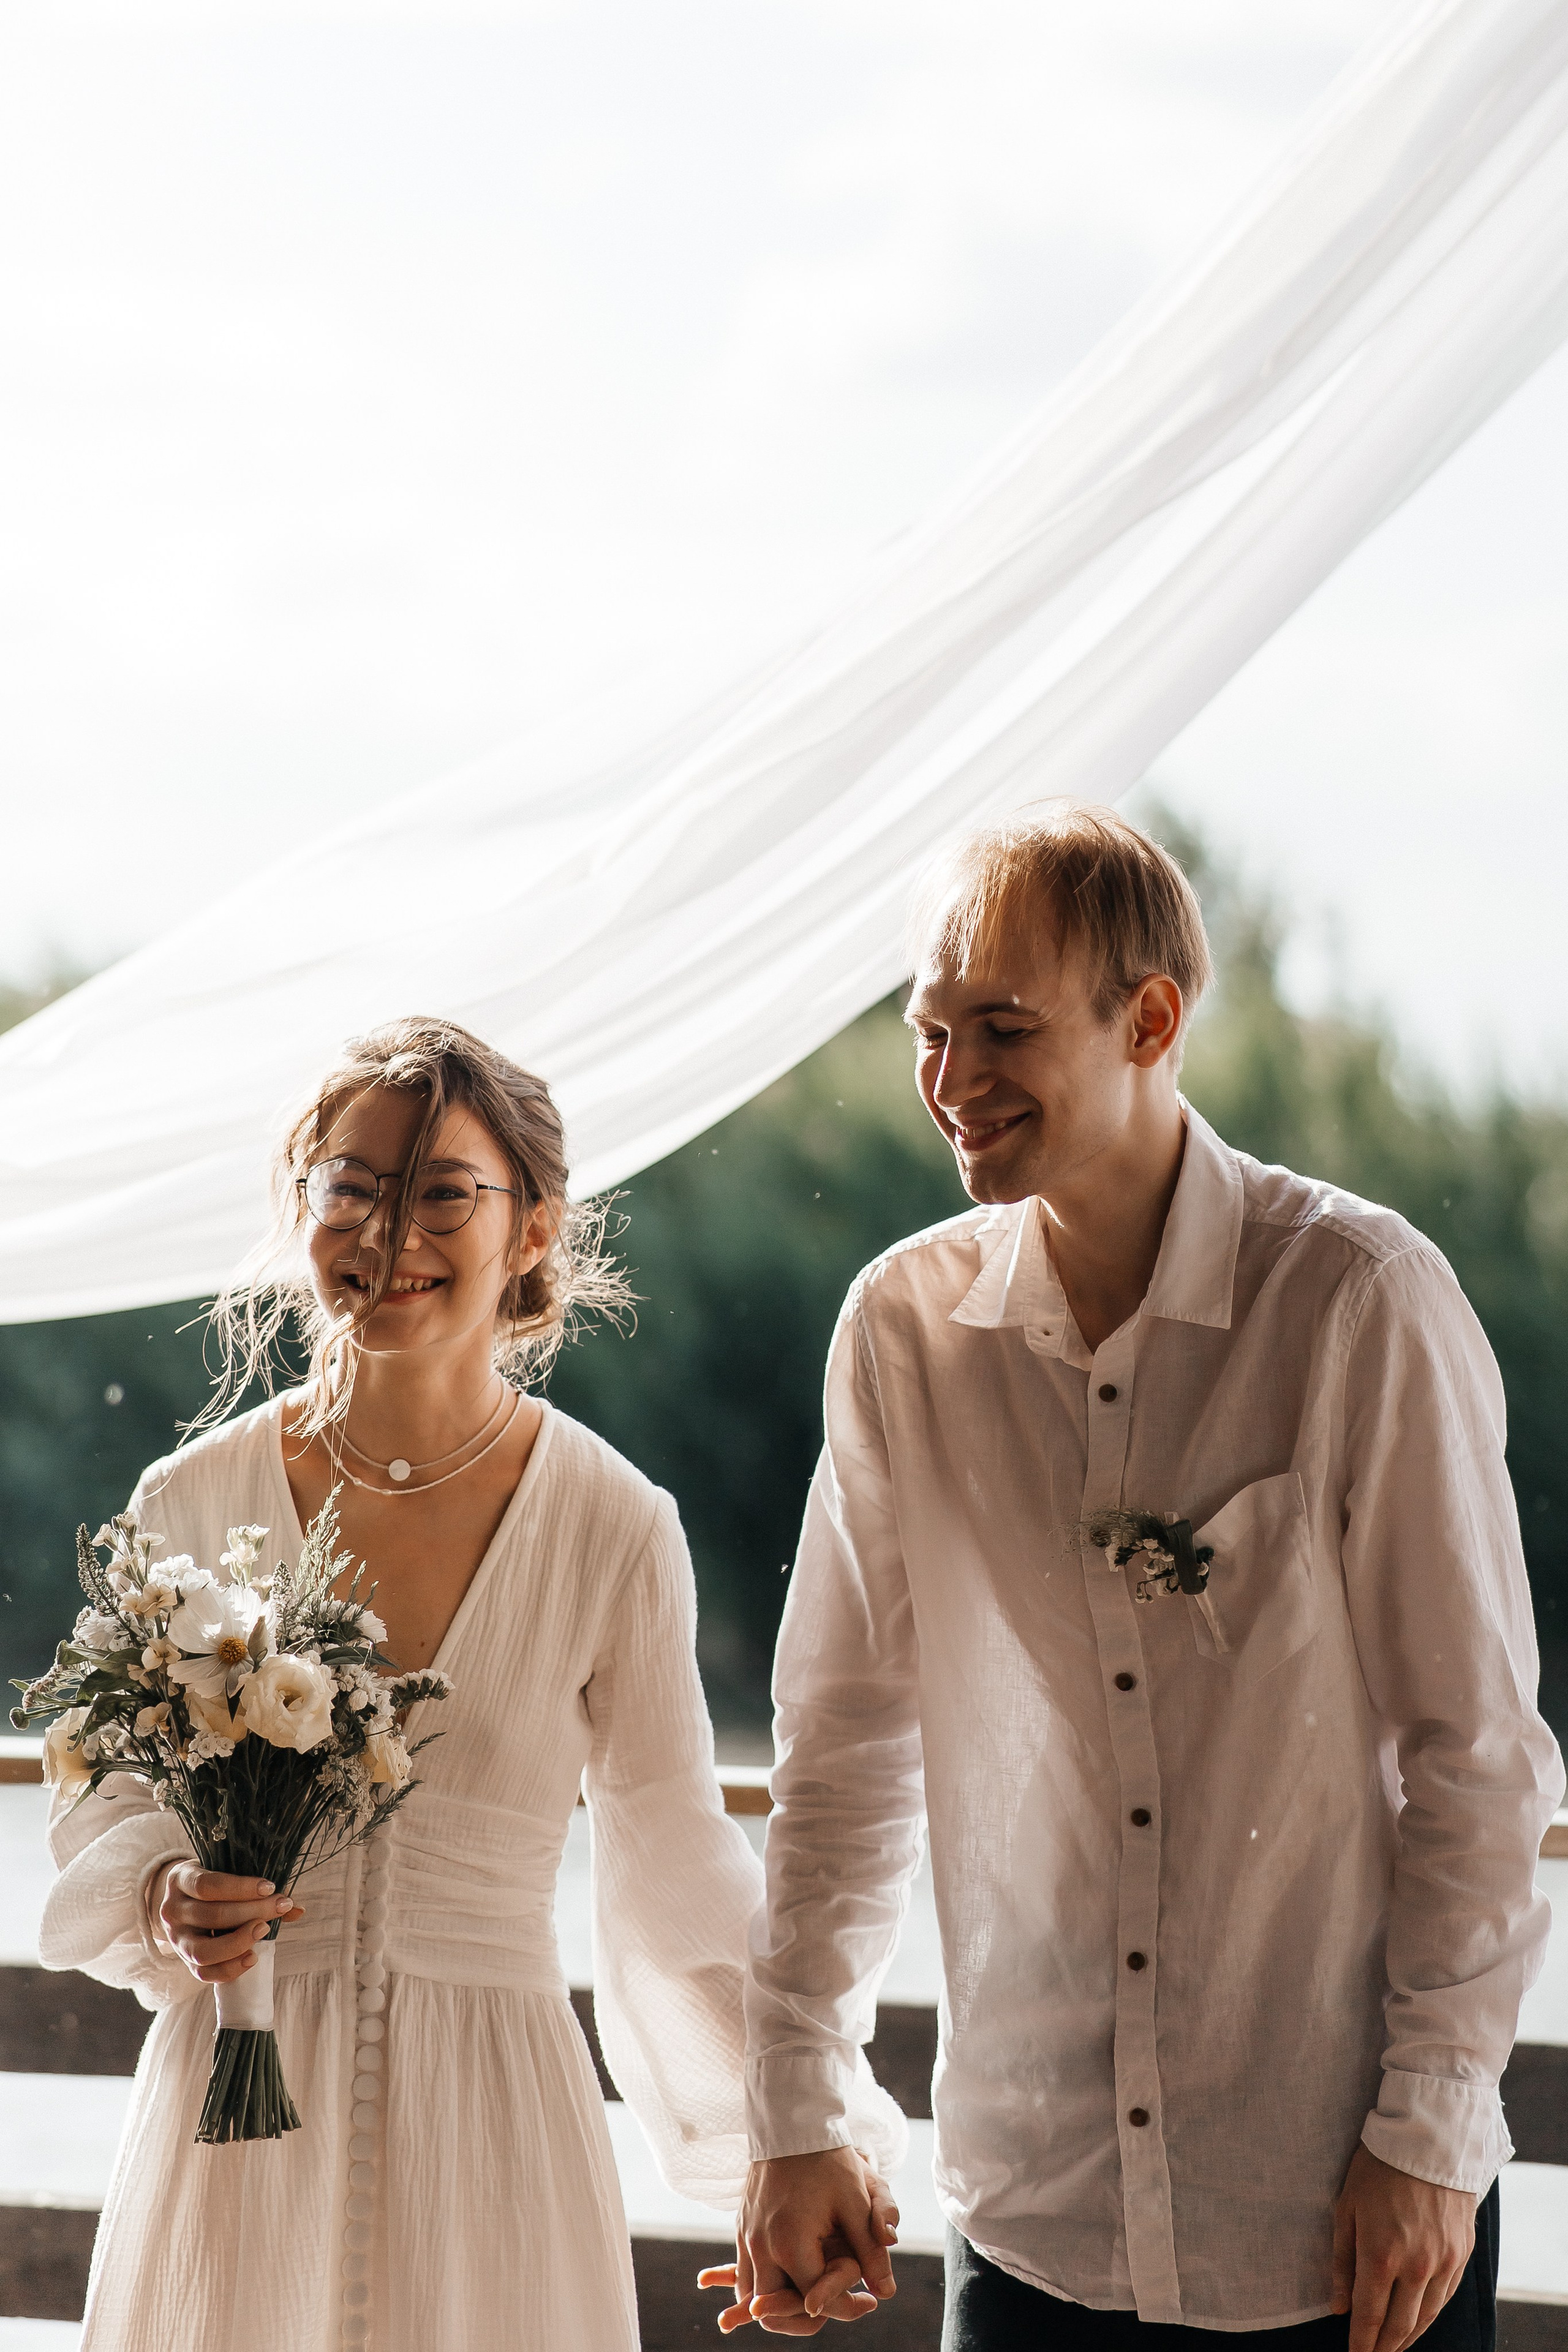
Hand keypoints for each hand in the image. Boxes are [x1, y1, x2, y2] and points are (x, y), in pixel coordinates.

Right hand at [151, 1862, 302, 1985]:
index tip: (270, 1887)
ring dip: (240, 1942)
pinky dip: (230, 1969)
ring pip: (204, 1950)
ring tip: (265, 1929)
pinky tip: (252, 1958)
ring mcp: (176, 1940)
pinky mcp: (184, 1962)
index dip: (241, 1887)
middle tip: (280, 1906)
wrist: (182, 1903)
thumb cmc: (212, 1885)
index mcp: (180, 1881)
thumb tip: (297, 1909)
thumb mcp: (225, 1873)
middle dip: (252, 1911)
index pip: (208, 1886)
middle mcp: (172, 1911)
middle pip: (212, 1916)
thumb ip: (256, 1888)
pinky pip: (204, 1974)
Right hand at [700, 2147, 898, 2332]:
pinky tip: (791, 2276)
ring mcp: (746, 2237)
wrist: (790, 2120)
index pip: (816, 2301)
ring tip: (814, 2294)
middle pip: (773, 2310)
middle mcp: (761, 2247)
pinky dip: (763, 2285)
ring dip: (779, 2303)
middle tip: (836, 2304)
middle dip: (804, 2317)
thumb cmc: (828, 2160)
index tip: (870, 2301)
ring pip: (752, 2295)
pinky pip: (745, 2272)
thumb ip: (871, 2249)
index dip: (847, 2307)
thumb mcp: (857, 2201)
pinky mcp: (742, 2226)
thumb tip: (887, 2292)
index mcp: (790, 2245)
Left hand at [1331, 2145, 1475, 2351]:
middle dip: (1384, 2347)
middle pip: (1400, 2325)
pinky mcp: (1461, 2254)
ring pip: (1426, 2317)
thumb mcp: (1346, 2207)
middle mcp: (1416, 2266)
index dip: (1361, 2343)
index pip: (1370, 2315)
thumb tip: (1339, 2306)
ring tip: (1393, 2346)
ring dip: (1408, 2337)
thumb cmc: (1377, 2167)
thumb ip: (1341, 2260)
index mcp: (1381, 2254)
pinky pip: (1445, 2297)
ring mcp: (1443, 2262)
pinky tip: (1419, 2320)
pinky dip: (1429, 2314)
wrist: (1429, 2139)